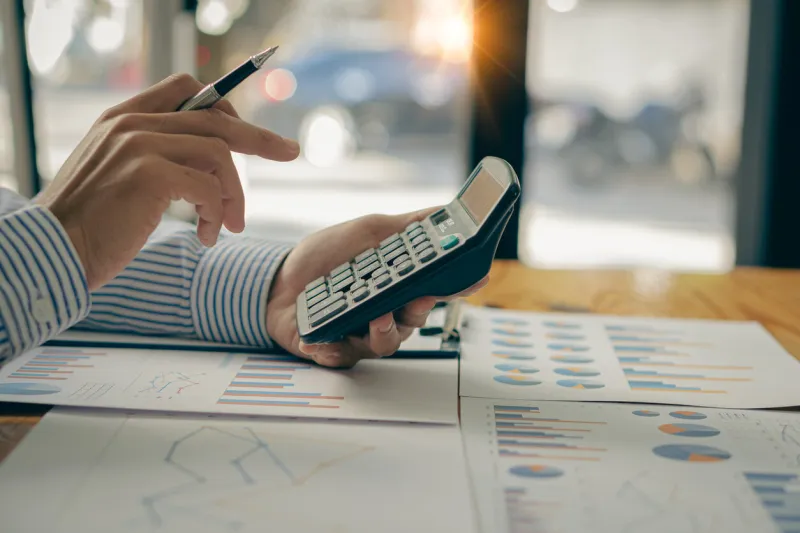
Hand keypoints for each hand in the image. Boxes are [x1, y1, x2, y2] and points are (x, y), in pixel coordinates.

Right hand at [34, 74, 298, 289]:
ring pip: (219, 154)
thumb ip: (152, 156)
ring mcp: (140, 144)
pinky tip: (208, 237)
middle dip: (259, 137)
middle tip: (290, 152)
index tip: (250, 129)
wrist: (52, 252)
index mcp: (123, 117)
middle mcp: (132, 123)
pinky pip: (209, 187)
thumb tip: (206, 163)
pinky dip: (218, 214)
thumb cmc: (90, 224)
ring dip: (233, 194)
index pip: (185, 88)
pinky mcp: (150, 174)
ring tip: (228, 226)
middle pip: (215, 117)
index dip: (224, 106)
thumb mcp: (117, 176)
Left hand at [266, 208, 488, 367]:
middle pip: (414, 321)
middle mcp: (386, 314)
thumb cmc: (326, 258)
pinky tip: (322, 341)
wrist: (278, 280)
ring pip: (385, 344)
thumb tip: (444, 211)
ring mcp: (361, 335)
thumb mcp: (368, 232)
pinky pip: (341, 357)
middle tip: (416, 299)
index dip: (454, 287)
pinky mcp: (334, 350)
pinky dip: (332, 350)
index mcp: (398, 287)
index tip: (472, 279)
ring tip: (373, 318)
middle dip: (418, 312)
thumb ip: (406, 227)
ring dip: (383, 332)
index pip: (434, 289)